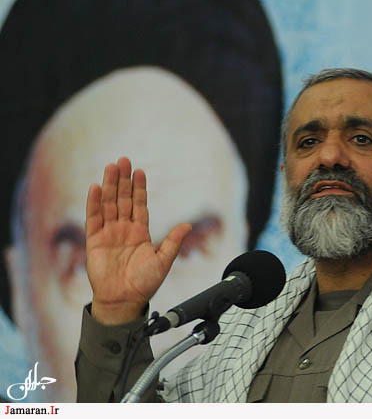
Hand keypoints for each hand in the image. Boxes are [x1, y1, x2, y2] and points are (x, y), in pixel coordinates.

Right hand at [85, 157, 190, 324]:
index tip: (140, 171)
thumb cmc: (145, 284)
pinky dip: (94, 203)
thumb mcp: (164, 261)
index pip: (139, 204)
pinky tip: (95, 187)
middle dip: (123, 180)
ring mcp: (108, 234)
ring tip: (110, 167)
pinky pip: (93, 219)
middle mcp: (124, 229)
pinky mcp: (94, 242)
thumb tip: (188, 225)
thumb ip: (173, 242)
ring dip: (109, 186)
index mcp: (140, 232)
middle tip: (123, 160)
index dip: (139, 188)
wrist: (124, 301)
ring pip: (108, 204)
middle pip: (122, 199)